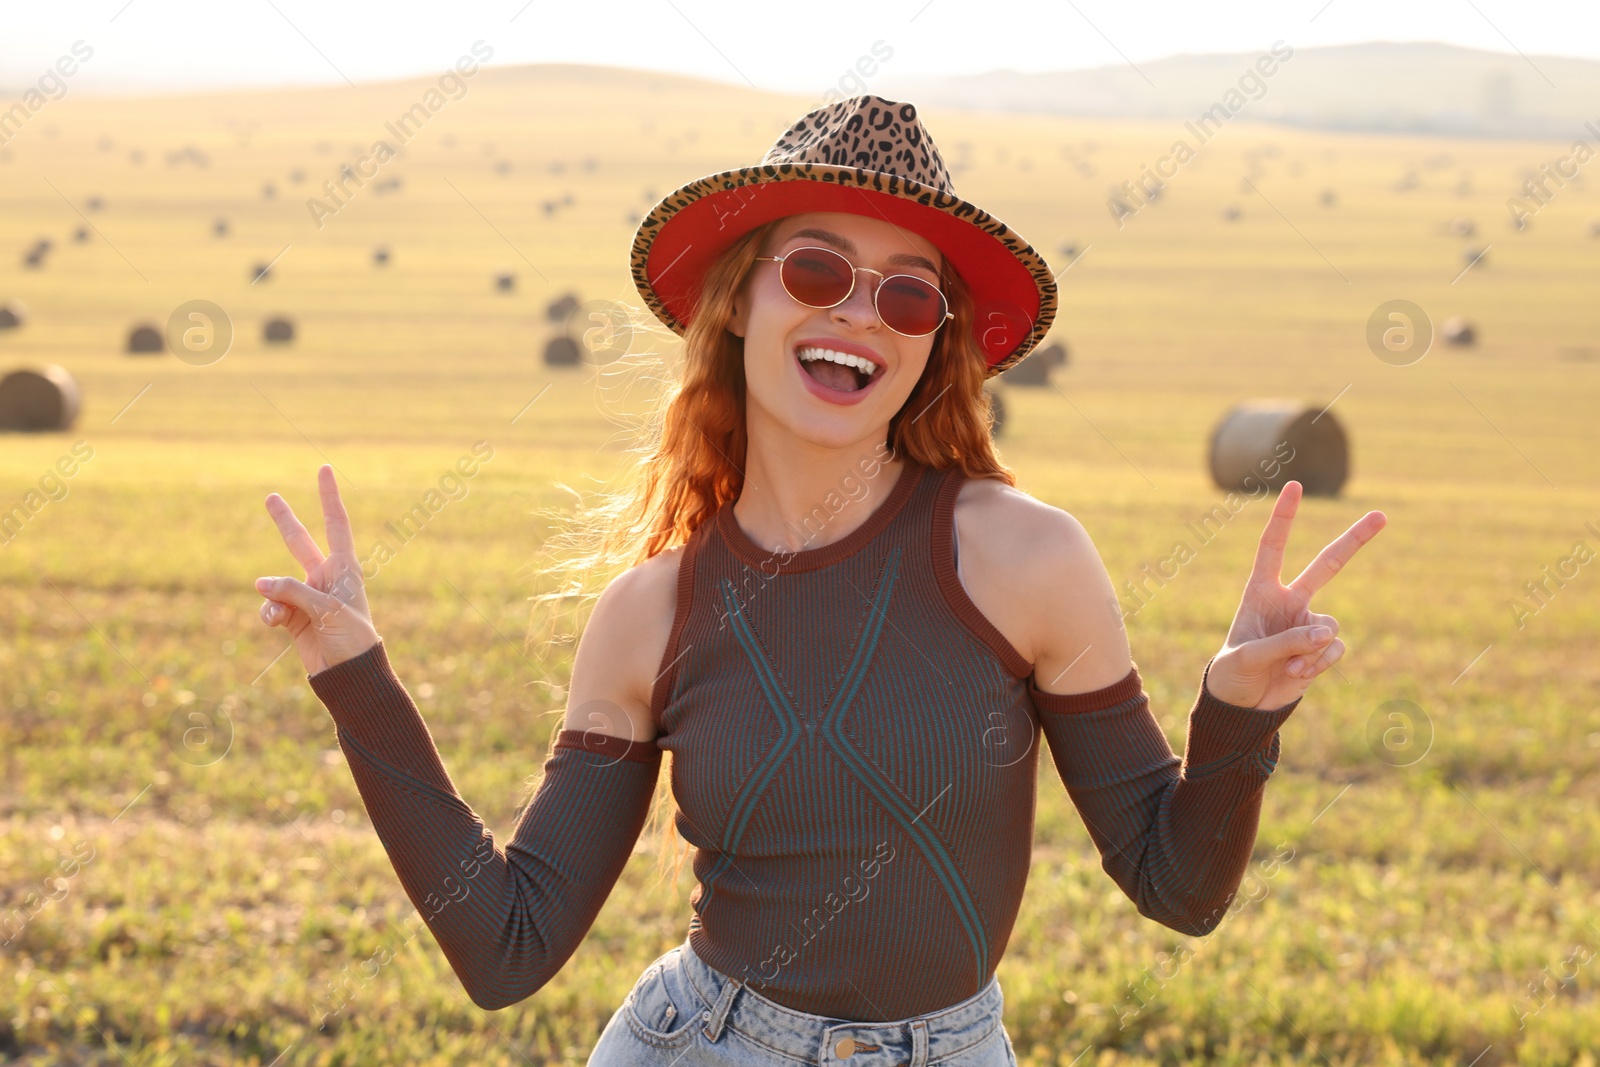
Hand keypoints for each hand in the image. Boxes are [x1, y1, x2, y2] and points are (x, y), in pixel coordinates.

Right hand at [255, 465, 378, 674]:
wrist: (350, 674)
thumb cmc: (351, 637)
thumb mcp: (326, 609)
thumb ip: (292, 591)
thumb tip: (259, 584)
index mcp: (345, 567)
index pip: (336, 523)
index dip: (328, 496)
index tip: (324, 469)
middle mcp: (325, 577)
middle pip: (300, 542)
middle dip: (285, 521)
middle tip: (271, 497)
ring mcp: (307, 596)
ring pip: (277, 583)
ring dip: (273, 596)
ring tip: (282, 615)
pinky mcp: (293, 617)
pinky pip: (271, 606)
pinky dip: (269, 613)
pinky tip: (276, 624)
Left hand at [1205, 481, 1385, 709]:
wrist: (1241, 704)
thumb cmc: (1233, 672)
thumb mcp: (1250, 655)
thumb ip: (1287, 641)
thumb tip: (1327, 634)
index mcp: (1261, 591)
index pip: (1273, 547)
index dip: (1284, 517)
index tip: (1294, 486)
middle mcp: (1289, 602)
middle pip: (1328, 564)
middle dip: (1355, 540)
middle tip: (1382, 515)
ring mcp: (1307, 624)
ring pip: (1329, 626)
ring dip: (1312, 648)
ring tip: (1287, 665)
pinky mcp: (1321, 649)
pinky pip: (1333, 649)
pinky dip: (1320, 663)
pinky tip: (1297, 673)